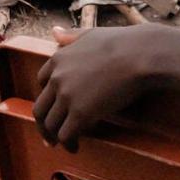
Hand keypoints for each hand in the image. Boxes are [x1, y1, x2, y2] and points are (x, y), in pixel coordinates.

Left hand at [33, 25, 163, 150]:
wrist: (139, 55)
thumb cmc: (122, 42)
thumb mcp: (90, 34)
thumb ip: (70, 36)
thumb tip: (54, 31)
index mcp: (58, 58)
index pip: (41, 81)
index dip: (47, 96)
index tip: (52, 106)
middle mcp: (57, 78)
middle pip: (40, 107)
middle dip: (42, 123)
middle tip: (48, 135)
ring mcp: (67, 97)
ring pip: (50, 124)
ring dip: (53, 137)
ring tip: (60, 145)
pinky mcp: (81, 114)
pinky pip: (66, 135)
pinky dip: (67, 144)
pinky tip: (74, 148)